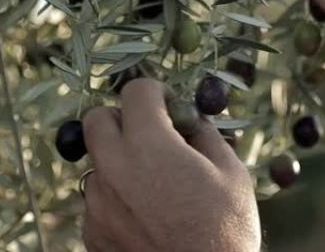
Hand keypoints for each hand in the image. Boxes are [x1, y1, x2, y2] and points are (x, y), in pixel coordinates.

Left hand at [80, 79, 260, 251]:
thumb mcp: (232, 174)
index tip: (170, 105)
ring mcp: (98, 203)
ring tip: (154, 183)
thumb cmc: (226, 231)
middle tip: (152, 135)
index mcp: (150, 146)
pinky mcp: (92, 232)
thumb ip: (206, 135)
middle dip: (123, 117)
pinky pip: (97, 198)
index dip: (156, 91)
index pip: (136, 91)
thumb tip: (191, 120)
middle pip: (96, 120)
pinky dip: (116, 194)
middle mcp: (114, 169)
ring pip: (96, 161)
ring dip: (119, 159)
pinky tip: (146, 213)